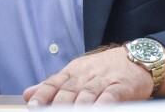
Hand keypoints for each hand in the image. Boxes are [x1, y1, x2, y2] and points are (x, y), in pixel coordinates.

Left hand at [23, 47, 151, 104]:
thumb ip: (53, 85)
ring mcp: (103, 80)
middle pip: (68, 91)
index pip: (53, 83)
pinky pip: (110, 97)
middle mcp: (85, 75)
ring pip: (86, 94)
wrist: (136, 58)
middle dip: (58, 105)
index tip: (32, 106)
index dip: (42, 95)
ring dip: (78, 107)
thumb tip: (28, 94)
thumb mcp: (76, 72)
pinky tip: (96, 110)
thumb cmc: (103, 69)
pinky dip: (102, 105)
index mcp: (72, 72)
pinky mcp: (121, 87)